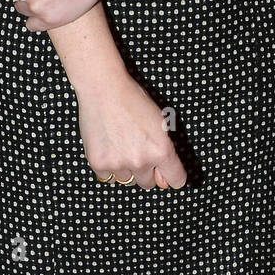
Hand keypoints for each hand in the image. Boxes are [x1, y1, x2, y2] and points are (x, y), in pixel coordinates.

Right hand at [78, 73, 186, 191]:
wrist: (104, 90)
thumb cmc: (134, 101)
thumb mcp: (160, 122)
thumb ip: (165, 153)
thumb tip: (163, 182)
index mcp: (161, 150)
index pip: (176, 180)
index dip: (174, 177)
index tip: (168, 175)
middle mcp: (141, 161)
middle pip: (149, 184)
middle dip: (147, 171)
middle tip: (138, 149)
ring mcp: (119, 164)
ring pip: (128, 181)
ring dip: (127, 169)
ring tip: (121, 144)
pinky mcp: (98, 164)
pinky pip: (108, 177)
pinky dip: (109, 167)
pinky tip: (109, 147)